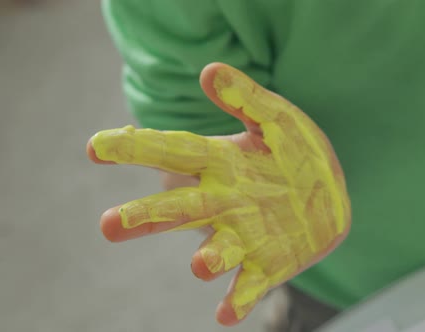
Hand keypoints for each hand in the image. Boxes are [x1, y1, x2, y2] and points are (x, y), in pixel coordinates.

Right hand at [86, 63, 351, 324]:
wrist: (329, 194)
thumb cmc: (296, 152)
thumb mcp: (275, 117)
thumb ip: (245, 97)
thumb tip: (208, 70)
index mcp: (220, 163)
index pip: (171, 152)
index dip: (135, 149)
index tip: (95, 147)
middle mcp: (223, 203)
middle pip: (179, 210)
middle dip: (145, 218)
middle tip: (108, 225)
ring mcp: (245, 236)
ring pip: (217, 250)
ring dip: (207, 259)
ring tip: (199, 265)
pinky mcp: (269, 264)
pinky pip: (249, 284)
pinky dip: (237, 299)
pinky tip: (226, 314)